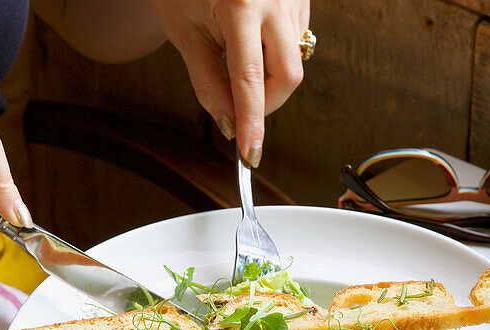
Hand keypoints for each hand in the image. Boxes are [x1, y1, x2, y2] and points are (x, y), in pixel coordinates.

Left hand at [152, 0, 309, 167]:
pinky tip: (253, 40)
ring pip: (294, 63)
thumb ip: (208, 84)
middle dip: (266, 104)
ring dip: (268, 79)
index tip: (251, 155)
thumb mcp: (186, 35)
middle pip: (288, 77)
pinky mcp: (302, 1)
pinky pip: (296, 45)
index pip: (250, 81)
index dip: (252, 123)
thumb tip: (229, 125)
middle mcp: (275, 1)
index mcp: (241, 6)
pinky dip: (275, 58)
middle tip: (239, 108)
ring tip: (237, 59)